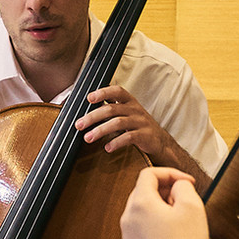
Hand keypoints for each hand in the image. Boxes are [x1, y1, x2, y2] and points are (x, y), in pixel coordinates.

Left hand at [76, 85, 210, 190]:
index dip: (103, 92)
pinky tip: (107, 148)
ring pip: (118, 123)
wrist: (159, 141)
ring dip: (100, 130)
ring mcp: (140, 122)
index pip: (117, 91)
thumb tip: (86, 108)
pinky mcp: (144, 135)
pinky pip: (129, 137)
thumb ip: (110, 109)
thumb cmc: (137, 126)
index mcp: (129, 101)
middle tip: (79, 125)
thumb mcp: (126, 113)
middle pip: (111, 109)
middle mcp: (135, 109)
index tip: (89, 98)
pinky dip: (116, 142)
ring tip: (88, 138)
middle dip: (92, 117)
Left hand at [120, 167, 209, 238]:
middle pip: (143, 191)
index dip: (170, 173)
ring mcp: (129, 236)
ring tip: (181, 218)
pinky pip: (143, 228)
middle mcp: (128, 218)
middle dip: (165, 190)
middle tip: (185, 199)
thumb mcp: (192, 206)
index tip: (188, 181)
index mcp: (140, 203)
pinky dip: (156, 224)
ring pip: (143, 210)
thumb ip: (183, 186)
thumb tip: (177, 187)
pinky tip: (174, 236)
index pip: (148, 174)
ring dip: (161, 207)